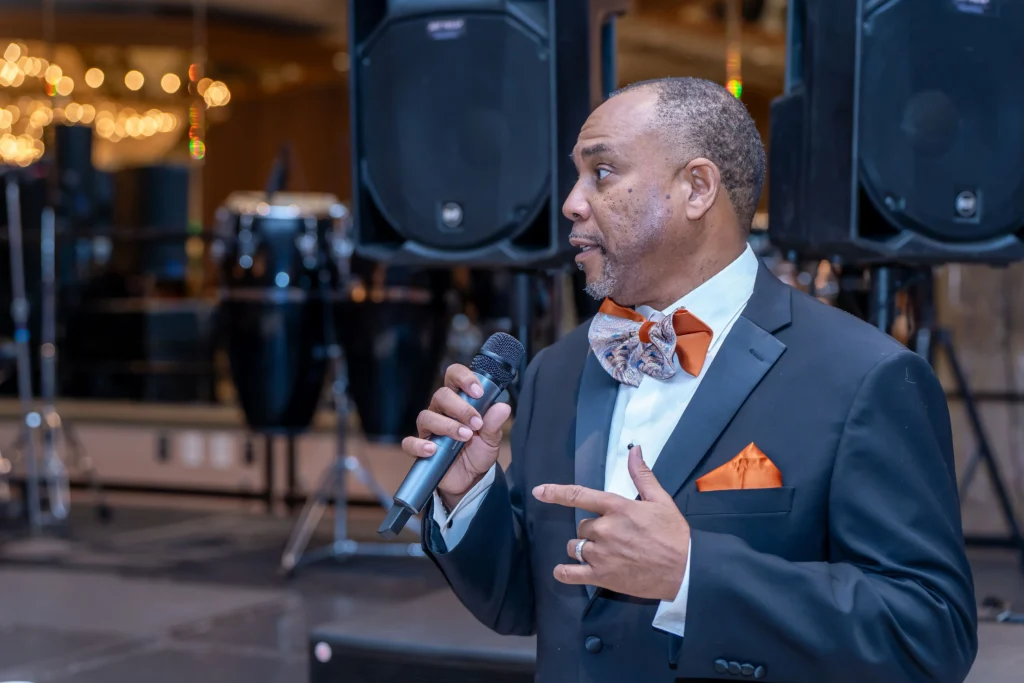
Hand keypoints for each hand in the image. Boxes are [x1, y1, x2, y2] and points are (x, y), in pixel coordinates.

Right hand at [401, 362, 511, 508]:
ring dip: (447, 425)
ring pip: (427, 416)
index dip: (464, 378)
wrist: (470, 479)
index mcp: (458, 401)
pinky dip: (419, 445)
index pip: (454, 377)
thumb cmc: (478, 452)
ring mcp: (429, 429)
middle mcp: (441, 411)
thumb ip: (494, 423)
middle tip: (476, 423)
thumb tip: (503, 407)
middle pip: (441, 396)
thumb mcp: (491, 438)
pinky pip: (410, 443)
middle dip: (460, 407)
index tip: (478, 392)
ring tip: (465, 437)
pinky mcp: (421, 448)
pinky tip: (433, 450)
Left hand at [533, 445, 689, 601]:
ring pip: (575, 547)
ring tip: (603, 554)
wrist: (685, 570)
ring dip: (583, 549)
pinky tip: (563, 570)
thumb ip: (642, 475)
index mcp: (617, 507)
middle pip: (581, 526)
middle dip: (592, 530)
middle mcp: (604, 529)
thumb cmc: (674, 534)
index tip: (539, 491)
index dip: (555, 493)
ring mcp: (601, 554)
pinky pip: (570, 573)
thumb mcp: (661, 500)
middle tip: (614, 538)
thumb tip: (634, 450)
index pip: (579, 496)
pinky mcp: (601, 576)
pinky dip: (564, 572)